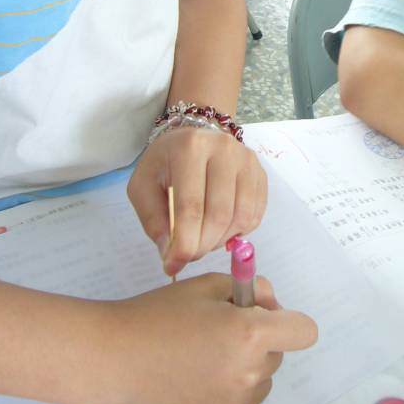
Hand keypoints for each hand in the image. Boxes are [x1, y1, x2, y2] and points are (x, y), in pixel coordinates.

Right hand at [100, 273, 316, 403]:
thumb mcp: (209, 286)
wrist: (116, 357)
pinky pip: (238, 403)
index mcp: (250, 335)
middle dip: (259, 339)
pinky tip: (192, 377)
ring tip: (203, 354)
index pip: (303, 331)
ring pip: (259, 381)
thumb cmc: (160, 314)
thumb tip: (270, 302)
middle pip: (277, 354)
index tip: (263, 315)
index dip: (287, 320)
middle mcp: (249, 375)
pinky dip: (225, 389)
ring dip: (245, 367)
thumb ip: (249, 289)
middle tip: (218, 328)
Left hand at [128, 128, 267, 275]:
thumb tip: (171, 255)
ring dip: (220, 241)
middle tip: (187, 256)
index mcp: (190, 148)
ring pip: (241, 218)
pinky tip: (220, 229)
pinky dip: (237, 233)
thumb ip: (153, 220)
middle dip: (202, 246)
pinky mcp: (260, 174)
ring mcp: (247, 160)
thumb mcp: (143, 186)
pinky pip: (255, 215)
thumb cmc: (165, 164)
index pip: (191, 206)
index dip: (183, 243)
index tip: (173, 265)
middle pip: (219, 214)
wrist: (193, 138)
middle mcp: (224, 149)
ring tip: (202, 240)